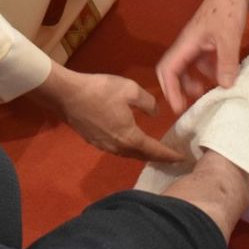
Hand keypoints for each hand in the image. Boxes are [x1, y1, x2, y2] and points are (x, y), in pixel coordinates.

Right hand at [36, 65, 182, 161]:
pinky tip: (130, 142)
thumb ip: (148, 103)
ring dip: (142, 154)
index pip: (154, 151)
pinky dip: (129, 149)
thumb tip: (155, 113)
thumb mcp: (131, 90)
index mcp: (130, 137)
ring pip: (128, 154)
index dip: (169, 155)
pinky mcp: (94, 141)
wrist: (67, 94)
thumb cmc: (100, 91)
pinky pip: (117, 149)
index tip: (181, 158)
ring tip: (153, 151)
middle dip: (157, 158)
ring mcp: (104, 146)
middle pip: (142, 156)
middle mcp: (118, 148)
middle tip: (170, 157)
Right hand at [156, 0, 248, 114]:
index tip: (178, 108)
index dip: (169, 90)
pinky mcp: (207, 43)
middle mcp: (187, 45)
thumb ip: (226, 62)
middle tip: (186, 106)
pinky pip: (201, 63)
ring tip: (205, 95)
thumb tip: (224, 87)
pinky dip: (207, 74)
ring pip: (187, 68)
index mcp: (186, 44)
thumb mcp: (229, 38)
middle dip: (176, 89)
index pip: (168, 69)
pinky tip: (221, 80)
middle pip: (172, 71)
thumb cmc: (227, 10)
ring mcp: (196, 44)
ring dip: (192, 83)